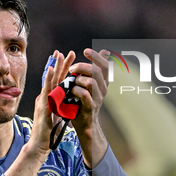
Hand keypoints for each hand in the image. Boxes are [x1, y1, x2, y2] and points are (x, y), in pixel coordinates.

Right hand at [28, 50, 75, 157]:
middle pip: (54, 77)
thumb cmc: (48, 131)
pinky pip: (46, 89)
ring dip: (55, 67)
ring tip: (60, 54)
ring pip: (50, 80)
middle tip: (66, 51)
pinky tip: (51, 69)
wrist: (40, 144)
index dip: (61, 69)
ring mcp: (43, 100)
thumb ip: (59, 106)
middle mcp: (45, 97)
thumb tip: (64, 99)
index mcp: (50, 98)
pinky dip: (48, 78)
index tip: (66, 57)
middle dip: (61, 64)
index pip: (57, 81)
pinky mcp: (43, 105)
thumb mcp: (56, 115)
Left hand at [67, 48, 109, 167]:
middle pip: (97, 71)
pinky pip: (84, 94)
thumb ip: (91, 70)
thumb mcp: (89, 85)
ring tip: (71, 83)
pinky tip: (71, 92)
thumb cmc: (83, 102)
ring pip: (91, 81)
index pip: (104, 65)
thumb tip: (103, 52)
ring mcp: (98, 98)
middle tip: (72, 68)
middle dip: (82, 66)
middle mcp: (103, 89)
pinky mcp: (91, 107)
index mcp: (103, 82)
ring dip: (78, 79)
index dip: (96, 56)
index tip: (85, 50)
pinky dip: (75, 90)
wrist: (85, 125)